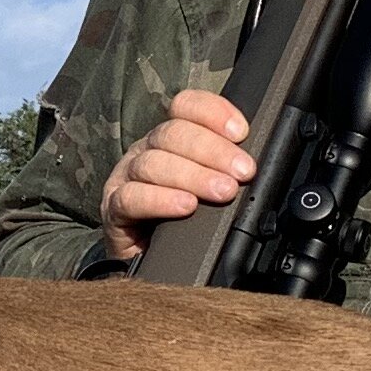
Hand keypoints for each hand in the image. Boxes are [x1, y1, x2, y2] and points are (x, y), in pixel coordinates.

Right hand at [99, 90, 252, 261]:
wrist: (145, 263)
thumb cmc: (181, 222)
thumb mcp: (208, 190)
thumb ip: (228, 171)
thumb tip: (258, 167)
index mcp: (170, 139)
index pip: (186, 107)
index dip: (213, 113)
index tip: (241, 132)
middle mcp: (146, 151)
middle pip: (173, 133)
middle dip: (213, 151)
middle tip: (242, 173)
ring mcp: (126, 178)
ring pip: (153, 162)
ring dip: (193, 175)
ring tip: (222, 191)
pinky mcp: (113, 209)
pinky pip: (131, 197)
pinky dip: (161, 199)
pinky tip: (185, 206)